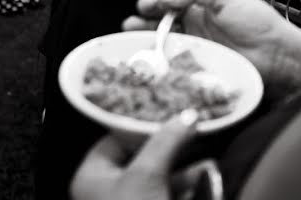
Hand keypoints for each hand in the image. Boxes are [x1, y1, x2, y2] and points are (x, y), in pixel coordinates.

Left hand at [71, 110, 215, 199]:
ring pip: (160, 175)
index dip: (143, 122)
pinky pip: (171, 194)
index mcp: (92, 177)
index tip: (170, 109)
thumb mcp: (148, 173)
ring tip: (208, 147)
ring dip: (185, 163)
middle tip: (193, 124)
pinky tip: (209, 171)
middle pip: (141, 155)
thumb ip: (167, 139)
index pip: (115, 138)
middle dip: (171, 142)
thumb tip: (187, 115)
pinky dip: (190, 183)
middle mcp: (108, 191)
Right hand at [124, 0, 293, 87]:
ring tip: (131, 37)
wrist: (275, 54)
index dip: (156, 1)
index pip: (173, 1)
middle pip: (163, 23)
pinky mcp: (198, 68)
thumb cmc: (257, 21)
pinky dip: (159, 61)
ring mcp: (196, 48)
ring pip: (164, 42)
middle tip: (131, 22)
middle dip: (144, 21)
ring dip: (146, 39)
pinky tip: (149, 58)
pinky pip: (174, 63)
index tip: (146, 4)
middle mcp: (197, 26)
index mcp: (204, 6)